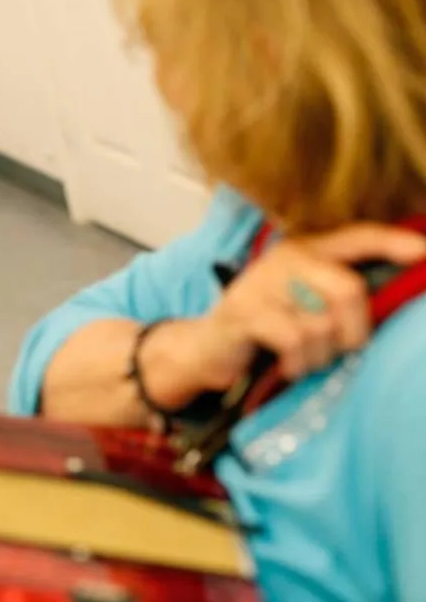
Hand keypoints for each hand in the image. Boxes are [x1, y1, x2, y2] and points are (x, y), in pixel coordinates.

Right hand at [189, 223, 425, 384]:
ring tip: (306, 359)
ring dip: (321, 355)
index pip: (359, 236)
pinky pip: (294, 340)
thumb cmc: (265, 326)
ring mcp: (262, 284)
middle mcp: (285, 259)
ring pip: (322, 324)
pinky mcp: (245, 313)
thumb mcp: (304, 300)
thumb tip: (394, 295)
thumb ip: (339, 291)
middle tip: (344, 349)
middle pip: (348, 289)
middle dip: (355, 330)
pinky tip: (290, 365)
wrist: (206, 347)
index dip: (395, 244)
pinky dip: (299, 362)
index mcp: (306, 249)